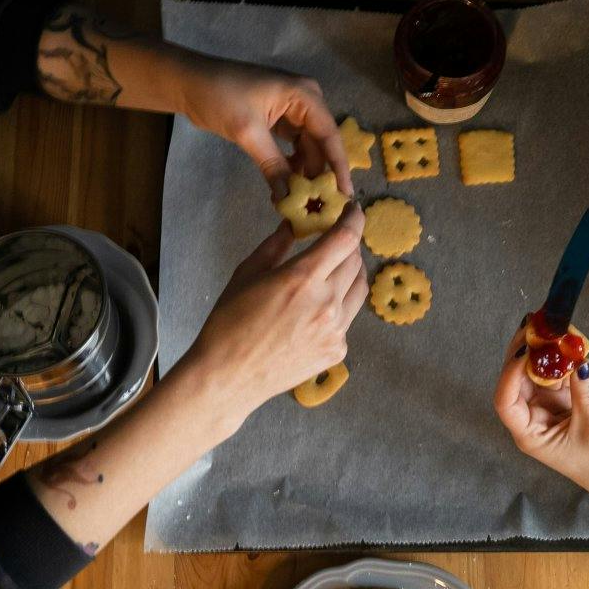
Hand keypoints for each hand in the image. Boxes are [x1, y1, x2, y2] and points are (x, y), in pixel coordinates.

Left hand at [179, 55, 349, 200]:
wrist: (188, 82)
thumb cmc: (219, 96)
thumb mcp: (248, 132)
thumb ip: (273, 165)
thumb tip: (289, 200)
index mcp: (305, 96)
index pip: (329, 136)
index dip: (338, 168)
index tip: (344, 197)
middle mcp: (305, 102)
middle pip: (320, 144)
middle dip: (319, 175)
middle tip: (320, 208)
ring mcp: (292, 111)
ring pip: (307, 149)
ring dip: (303, 174)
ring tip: (301, 203)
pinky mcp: (278, 121)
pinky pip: (292, 148)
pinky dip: (289, 167)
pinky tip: (286, 189)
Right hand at [179, 204, 367, 430]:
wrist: (229, 377)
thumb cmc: (229, 323)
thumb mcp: (246, 274)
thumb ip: (276, 246)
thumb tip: (293, 225)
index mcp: (302, 278)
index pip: (346, 238)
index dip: (354, 219)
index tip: (352, 210)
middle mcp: (327, 303)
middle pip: (355, 262)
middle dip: (348, 246)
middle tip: (335, 242)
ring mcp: (336, 330)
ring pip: (359, 290)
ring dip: (350, 274)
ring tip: (333, 271)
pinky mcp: (337, 351)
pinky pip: (348, 319)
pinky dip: (340, 306)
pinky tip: (318, 309)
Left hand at [492, 321, 588, 495]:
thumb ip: (584, 392)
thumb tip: (578, 360)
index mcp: (529, 434)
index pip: (506, 400)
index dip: (510, 374)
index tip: (525, 350)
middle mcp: (534, 419)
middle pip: (519, 381)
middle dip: (526, 354)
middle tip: (534, 325)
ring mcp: (550, 408)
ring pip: (539, 374)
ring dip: (546, 352)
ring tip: (552, 326)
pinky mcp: (568, 400)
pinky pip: (560, 374)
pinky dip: (564, 359)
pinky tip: (568, 341)